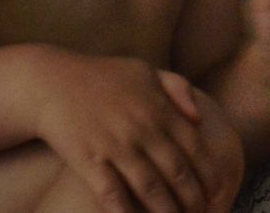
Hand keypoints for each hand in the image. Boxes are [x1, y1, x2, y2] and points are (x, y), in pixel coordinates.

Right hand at [34, 50, 243, 212]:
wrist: (51, 83)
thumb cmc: (102, 77)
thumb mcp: (145, 71)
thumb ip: (177, 89)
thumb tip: (199, 119)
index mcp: (158, 108)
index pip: (194, 147)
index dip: (209, 173)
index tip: (218, 192)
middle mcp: (142, 128)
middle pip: (177, 172)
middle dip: (193, 199)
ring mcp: (115, 145)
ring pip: (150, 188)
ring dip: (167, 212)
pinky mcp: (89, 160)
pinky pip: (113, 194)